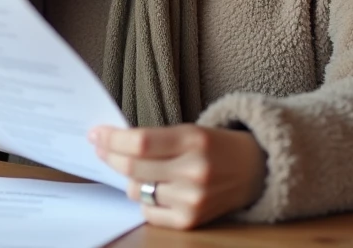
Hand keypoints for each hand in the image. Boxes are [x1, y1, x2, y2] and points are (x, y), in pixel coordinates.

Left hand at [89, 124, 267, 229]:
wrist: (256, 170)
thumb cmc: (217, 146)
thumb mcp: (191, 130)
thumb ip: (155, 138)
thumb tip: (111, 142)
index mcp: (194, 140)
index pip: (141, 142)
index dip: (113, 139)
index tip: (96, 133)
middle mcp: (194, 171)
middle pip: (133, 168)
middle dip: (109, 156)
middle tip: (99, 147)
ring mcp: (193, 199)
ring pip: (138, 191)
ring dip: (129, 179)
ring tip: (135, 169)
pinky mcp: (191, 221)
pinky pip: (149, 212)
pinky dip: (144, 200)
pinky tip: (152, 188)